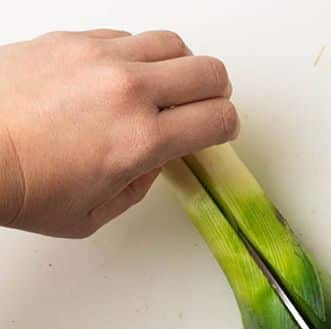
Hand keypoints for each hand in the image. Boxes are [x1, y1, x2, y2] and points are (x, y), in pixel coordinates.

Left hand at [0, 29, 236, 236]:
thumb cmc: (25, 186)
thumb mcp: (97, 211)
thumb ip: (141, 182)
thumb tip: (157, 157)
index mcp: (142, 141)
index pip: (218, 118)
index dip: (226, 127)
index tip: (218, 132)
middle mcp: (128, 91)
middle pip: (208, 71)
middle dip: (215, 92)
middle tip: (204, 105)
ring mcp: (98, 58)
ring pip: (171, 43)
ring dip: (180, 66)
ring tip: (167, 86)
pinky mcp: (71, 40)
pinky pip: (125, 36)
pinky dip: (136, 54)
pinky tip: (122, 77)